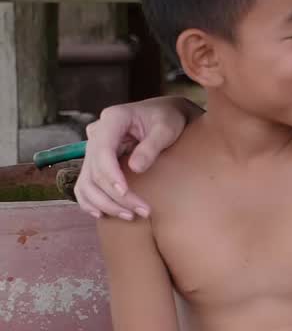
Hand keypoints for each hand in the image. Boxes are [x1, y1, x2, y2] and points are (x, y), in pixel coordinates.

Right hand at [74, 97, 201, 219]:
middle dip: (114, 195)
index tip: (125, 193)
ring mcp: (94, 148)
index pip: (102, 150)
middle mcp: (97, 133)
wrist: (165, 114)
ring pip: (87, 181)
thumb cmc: (168, 118)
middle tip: (140, 211)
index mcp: (113, 119)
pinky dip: (91, 201)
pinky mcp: (96, 161)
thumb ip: (152, 145)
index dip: (110, 175)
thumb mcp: (167, 128)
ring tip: (129, 216)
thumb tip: (136, 168)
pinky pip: (85, 184)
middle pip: (95, 170)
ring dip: (104, 203)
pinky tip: (103, 214)